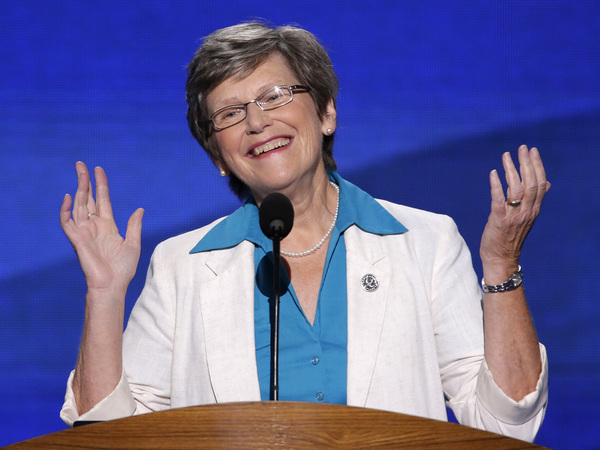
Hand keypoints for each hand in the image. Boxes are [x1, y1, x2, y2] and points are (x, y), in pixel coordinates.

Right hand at [60, 162, 143, 293]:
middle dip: (85, 181)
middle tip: (81, 164)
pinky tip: (70, 197)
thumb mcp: (133, 244)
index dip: (101, 185)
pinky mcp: (77, 239)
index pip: (103, 200)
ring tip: (80, 172)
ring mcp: (84, 232)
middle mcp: (94, 226)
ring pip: (79, 205)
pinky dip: (66, 210)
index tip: (99, 170)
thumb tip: (140, 209)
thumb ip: (134, 225)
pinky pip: (67, 222)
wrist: (112, 285)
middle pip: (88, 198)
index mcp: (108, 226)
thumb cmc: (123, 269)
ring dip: (79, 188)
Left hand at [480, 145, 549, 281]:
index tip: (532, 151)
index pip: (540, 183)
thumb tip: (547, 183)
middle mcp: (526, 211)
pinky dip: (496, 186)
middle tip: (521, 148)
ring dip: (511, 170)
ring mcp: (513, 216)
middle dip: (526, 163)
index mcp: (534, 209)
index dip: (537, 165)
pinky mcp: (499, 220)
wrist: (501, 259)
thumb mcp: (527, 217)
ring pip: (516, 188)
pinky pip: (498, 200)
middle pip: (530, 183)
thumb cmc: (511, 237)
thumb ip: (535, 199)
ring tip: (505, 156)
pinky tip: (493, 173)